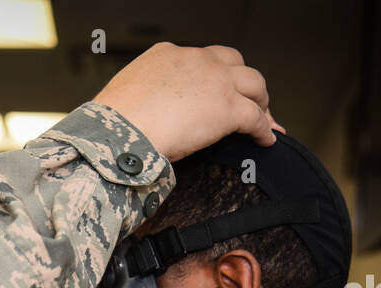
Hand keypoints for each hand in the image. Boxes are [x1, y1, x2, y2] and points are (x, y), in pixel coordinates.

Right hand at [94, 43, 276, 161]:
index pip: (201, 59)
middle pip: (234, 63)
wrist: (119, 133)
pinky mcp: (228, 108)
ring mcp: (216, 82)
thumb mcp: (129, 93)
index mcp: (168, 54)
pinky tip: (266, 140)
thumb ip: (147, 94)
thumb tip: (151, 113)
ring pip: (254, 84)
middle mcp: (196, 60)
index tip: (216, 90)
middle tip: (248, 100)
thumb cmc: (114, 122)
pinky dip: (264, 129)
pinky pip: (256, 118)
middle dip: (243, 82)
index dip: (214, 76)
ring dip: (261, 102)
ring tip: (264, 118)